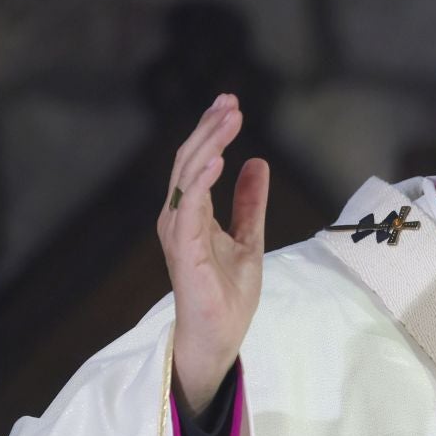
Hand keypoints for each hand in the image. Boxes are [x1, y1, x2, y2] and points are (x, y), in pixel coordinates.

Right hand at [157, 94, 269, 415]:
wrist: (221, 334)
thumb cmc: (228, 292)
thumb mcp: (249, 237)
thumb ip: (250, 202)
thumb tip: (257, 162)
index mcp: (190, 213)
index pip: (197, 161)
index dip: (211, 131)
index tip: (229, 103)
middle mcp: (178, 217)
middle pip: (189, 161)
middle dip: (210, 128)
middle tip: (231, 101)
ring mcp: (178, 233)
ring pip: (186, 176)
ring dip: (208, 144)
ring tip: (228, 118)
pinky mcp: (185, 251)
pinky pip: (189, 208)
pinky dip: (201, 181)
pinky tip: (217, 159)